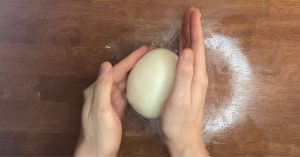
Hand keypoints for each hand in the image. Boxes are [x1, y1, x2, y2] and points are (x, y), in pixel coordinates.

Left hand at [74, 46, 147, 156]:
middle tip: (150, 55)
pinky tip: (143, 83)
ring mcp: (109, 100)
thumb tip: (106, 64)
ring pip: (124, 81)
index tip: (145, 50)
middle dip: (135, 63)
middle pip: (121, 73)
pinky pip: (126, 92)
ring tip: (149, 65)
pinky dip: (135, 86)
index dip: (130, 59)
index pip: (116, 70)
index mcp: (97, 90)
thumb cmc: (99, 134)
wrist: (97, 152)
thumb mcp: (100, 110)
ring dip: (136, 72)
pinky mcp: (116, 107)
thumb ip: (103, 87)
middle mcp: (102, 92)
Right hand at [161, 7, 208, 156]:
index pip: (197, 47)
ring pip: (191, 54)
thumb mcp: (180, 99)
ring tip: (185, 25)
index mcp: (198, 76)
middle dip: (193, 29)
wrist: (182, 138)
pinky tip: (176, 50)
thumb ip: (184, 75)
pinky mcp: (186, 85)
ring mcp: (192, 80)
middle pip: (196, 47)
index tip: (193, 13)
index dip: (195, 29)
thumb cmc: (179, 122)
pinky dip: (182, 50)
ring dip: (188, 38)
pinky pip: (184, 62)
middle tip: (190, 13)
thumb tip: (189, 51)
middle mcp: (198, 76)